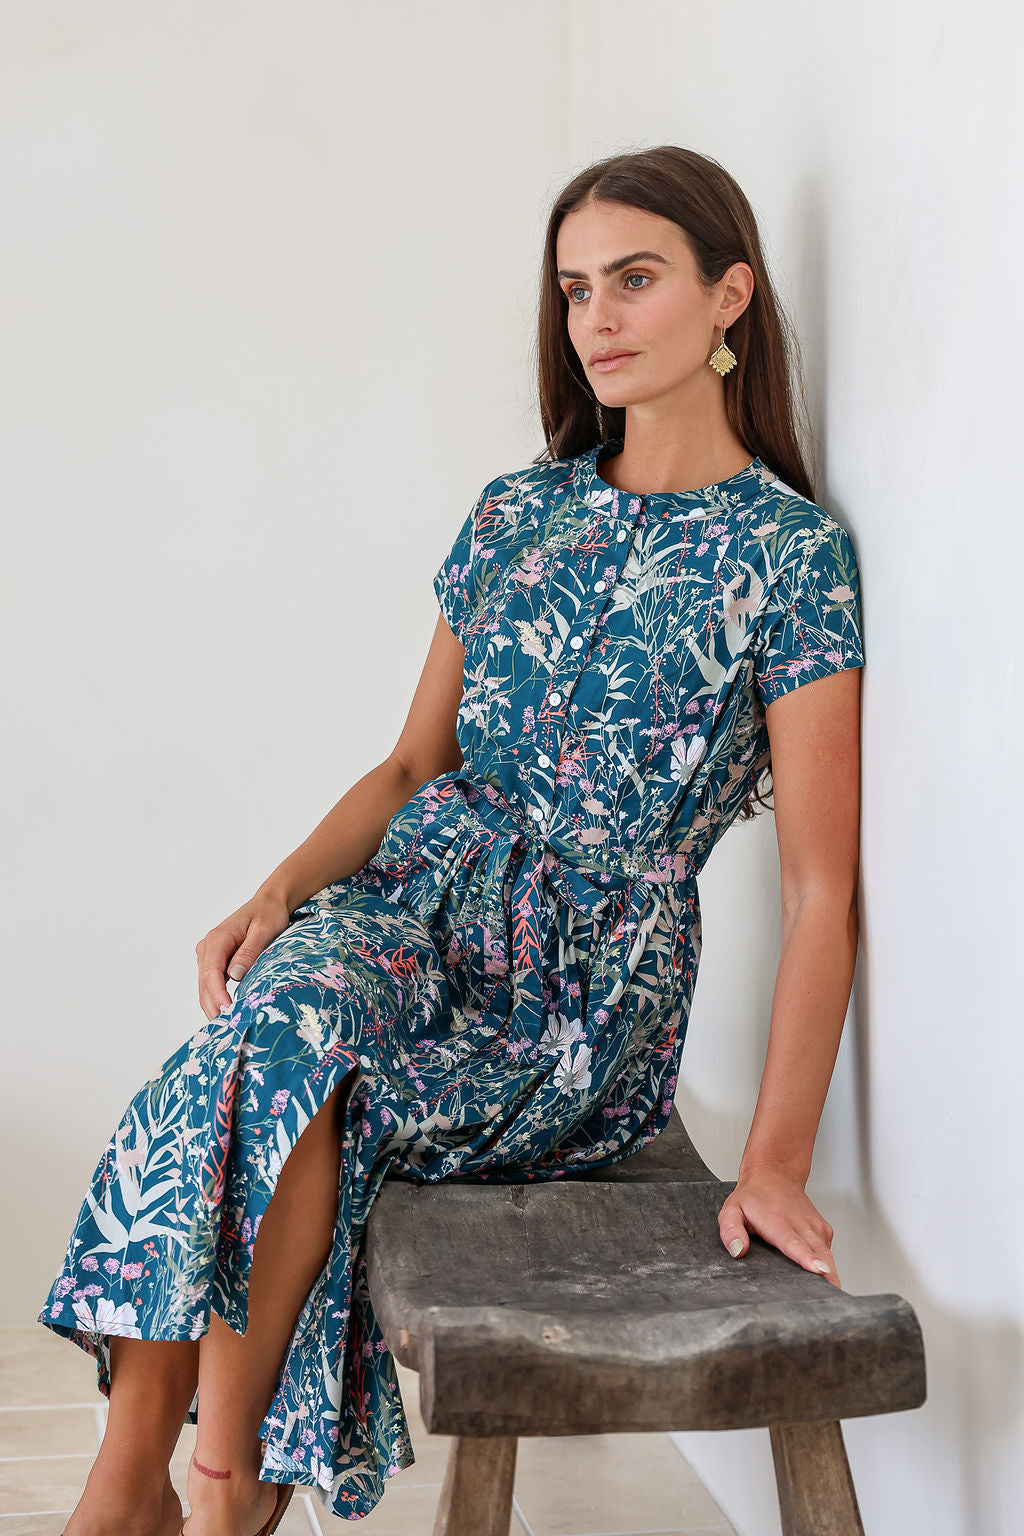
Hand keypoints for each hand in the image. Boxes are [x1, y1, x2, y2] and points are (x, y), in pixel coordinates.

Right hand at [195, 890, 292, 1019]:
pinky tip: (226, 1013)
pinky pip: (212, 983)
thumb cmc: (268, 914)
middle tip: (227, 1029)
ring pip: (205, 986)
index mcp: (217, 939)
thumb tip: (234, 975)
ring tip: (226, 1027)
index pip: (211, 973)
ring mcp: (209, 955)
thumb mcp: (264, 931)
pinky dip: (216, 998)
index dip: (218, 995)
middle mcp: (208, 948)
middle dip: (213, 1007)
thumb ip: (249, 952)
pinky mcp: (216, 960)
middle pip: (205, 984)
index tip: (227, 1011)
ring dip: (213, 1006)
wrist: (269, 903)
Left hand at [717, 1167, 840, 1288]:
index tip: (819, 1270)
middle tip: (830, 1300)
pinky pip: (828, 1254)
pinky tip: (820, 1278)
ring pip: (828, 1257)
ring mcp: (816, 1227)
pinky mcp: (824, 1232)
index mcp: (777, 1222)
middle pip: (819, 1254)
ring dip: (831, 1277)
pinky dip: (828, 1268)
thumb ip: (730, 1230)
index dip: (807, 1258)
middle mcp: (801, 1224)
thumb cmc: (753, 1197)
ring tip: (831, 1298)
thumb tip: (738, 1251)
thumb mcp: (731, 1210)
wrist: (775, 1174)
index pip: (794, 1243)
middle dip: (827, 1277)